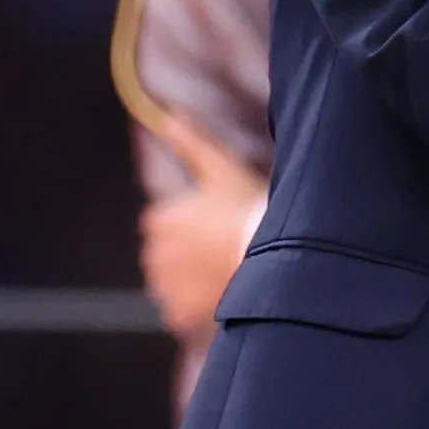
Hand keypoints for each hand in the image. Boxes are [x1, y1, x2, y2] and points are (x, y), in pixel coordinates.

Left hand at [139, 110, 263, 340]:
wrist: (273, 258)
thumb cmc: (249, 210)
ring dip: (193, 281)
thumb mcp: (222, 169)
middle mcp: (154, 256)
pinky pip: (181, 313)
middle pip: (167, 256)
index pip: (163, 225)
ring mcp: (167, 288)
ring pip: (174, 284)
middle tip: (226, 249)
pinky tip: (223, 294)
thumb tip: (167, 113)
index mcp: (159, 222)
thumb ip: (191, 142)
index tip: (217, 224)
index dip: (191, 224)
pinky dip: (196, 308)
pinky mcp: (180, 315)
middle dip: (189, 255)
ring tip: (228, 273)